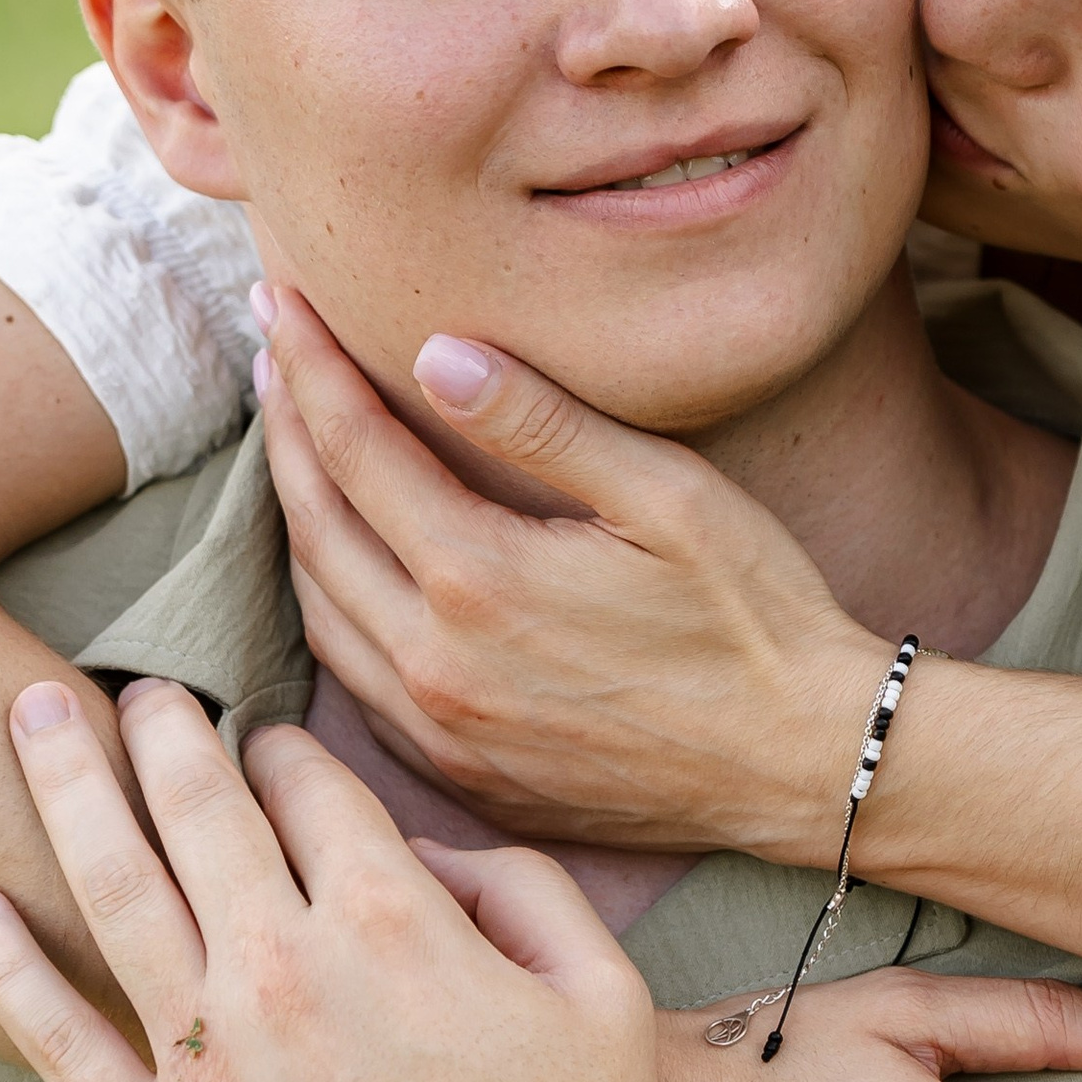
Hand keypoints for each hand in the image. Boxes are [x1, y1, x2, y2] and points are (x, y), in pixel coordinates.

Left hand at [0, 679, 657, 1081]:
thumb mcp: (605, 1002)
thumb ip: (529, 891)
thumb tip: (432, 853)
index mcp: (397, 920)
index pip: (313, 785)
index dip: (286, 749)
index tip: (265, 741)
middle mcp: (285, 968)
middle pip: (198, 807)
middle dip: (160, 728)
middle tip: (131, 687)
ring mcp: (208, 1059)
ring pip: (112, 888)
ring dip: (66, 789)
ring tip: (30, 720)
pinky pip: (58, 1037)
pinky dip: (5, 964)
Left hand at [253, 285, 879, 858]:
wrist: (810, 766)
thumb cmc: (759, 619)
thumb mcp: (670, 496)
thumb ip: (544, 425)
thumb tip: (436, 355)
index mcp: (481, 579)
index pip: (354, 449)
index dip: (310, 368)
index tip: (281, 303)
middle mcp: (440, 664)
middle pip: (315, 528)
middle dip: (284, 432)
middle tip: (272, 356)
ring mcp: (446, 734)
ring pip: (320, 614)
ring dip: (298, 525)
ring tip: (298, 452)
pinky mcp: (467, 779)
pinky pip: (358, 688)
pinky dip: (332, 616)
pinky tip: (347, 575)